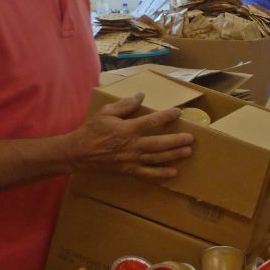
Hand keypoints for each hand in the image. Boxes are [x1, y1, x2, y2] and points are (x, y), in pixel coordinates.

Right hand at [72, 93, 193, 179]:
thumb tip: (140, 95)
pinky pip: (148, 174)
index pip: (152, 121)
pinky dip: (162, 174)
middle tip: (190, 138)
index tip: (178, 112)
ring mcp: (132, 160)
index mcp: (128, 129)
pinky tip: (174, 172)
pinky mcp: (129, 170)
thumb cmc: (92, 130)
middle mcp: (133, 145)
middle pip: (160, 143)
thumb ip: (125, 104)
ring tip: (188, 151)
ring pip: (158, 158)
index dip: (167, 116)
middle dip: (177, 140)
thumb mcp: (106, 112)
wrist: (79, 153)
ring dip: (174, 155)